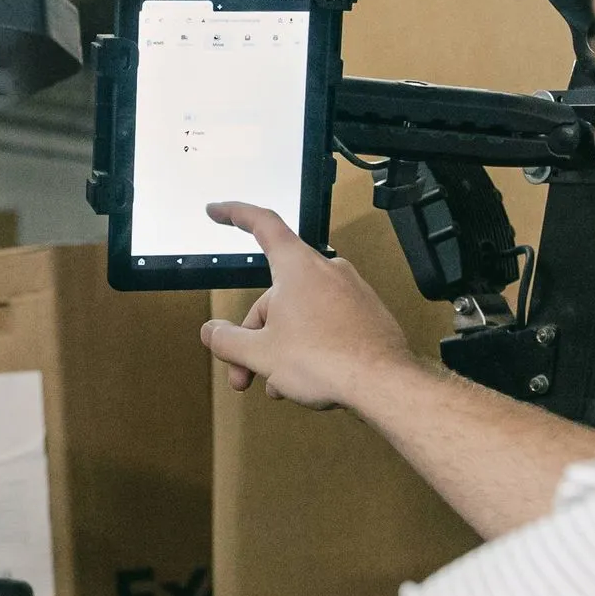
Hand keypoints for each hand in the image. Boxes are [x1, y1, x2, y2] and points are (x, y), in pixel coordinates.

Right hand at [198, 201, 417, 410]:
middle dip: (254, 336)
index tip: (217, 211)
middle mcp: (326, 271)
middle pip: (274, 294)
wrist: (382, 383)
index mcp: (297, 266)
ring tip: (277, 384)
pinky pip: (325, 323)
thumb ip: (228, 340)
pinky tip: (304, 379)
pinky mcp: (364, 313)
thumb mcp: (260, 353)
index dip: (234, 214)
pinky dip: (308, 347)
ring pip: (299, 314)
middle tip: (242, 372)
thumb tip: (211, 332)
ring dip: (280, 348)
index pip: (261, 224)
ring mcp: (349, 291)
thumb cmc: (328, 360)